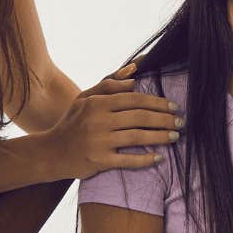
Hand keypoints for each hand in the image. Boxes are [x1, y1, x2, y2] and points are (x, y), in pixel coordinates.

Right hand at [44, 63, 181, 180]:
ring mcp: (99, 141)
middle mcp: (98, 120)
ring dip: (160, 136)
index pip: (134, 99)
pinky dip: (146, 159)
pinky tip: (160, 157)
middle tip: (181, 122)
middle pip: (140, 117)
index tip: (174, 106)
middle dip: (164, 119)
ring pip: (137, 136)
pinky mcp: (99, 161)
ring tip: (175, 136)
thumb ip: (108, 84)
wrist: (51, 152)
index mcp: (98, 103)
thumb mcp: (84, 98)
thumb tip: (134, 72)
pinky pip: (128, 160)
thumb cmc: (72, 123)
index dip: (157, 102)